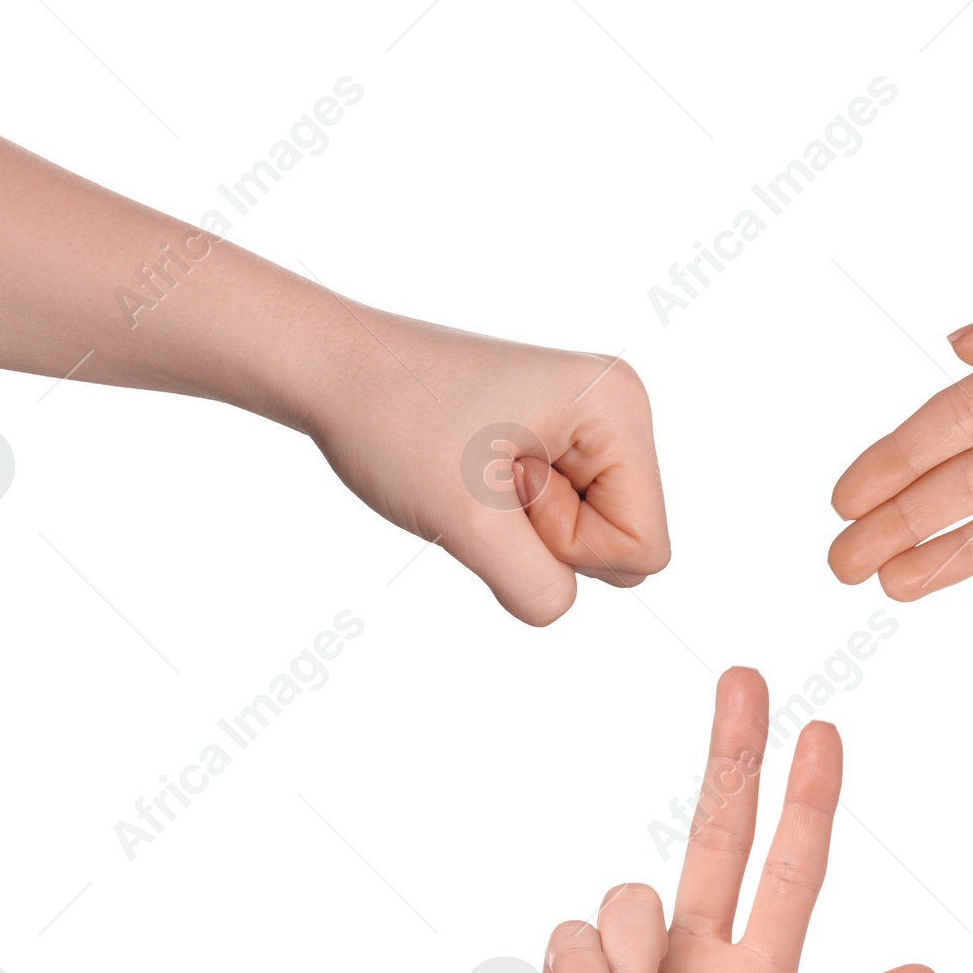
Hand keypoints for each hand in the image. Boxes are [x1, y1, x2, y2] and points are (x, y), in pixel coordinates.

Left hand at [308, 308, 669, 625]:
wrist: (329, 368)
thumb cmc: (392, 422)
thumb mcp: (467, 522)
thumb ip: (534, 585)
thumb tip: (557, 604)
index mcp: (619, 408)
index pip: (643, 547)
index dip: (569, 545)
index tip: (505, 488)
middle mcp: (618, 410)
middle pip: (629, 545)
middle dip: (552, 537)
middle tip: (489, 481)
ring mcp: (591, 425)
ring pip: (597, 541)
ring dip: (530, 532)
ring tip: (481, 476)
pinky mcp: (561, 441)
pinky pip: (568, 523)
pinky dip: (518, 521)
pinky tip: (481, 477)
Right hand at [515, 667, 940, 972]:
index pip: (792, 872)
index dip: (809, 801)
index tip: (823, 730)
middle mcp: (699, 962)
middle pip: (717, 832)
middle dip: (732, 754)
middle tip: (744, 675)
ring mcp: (633, 972)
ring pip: (630, 894)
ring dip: (630, 968)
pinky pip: (572, 934)